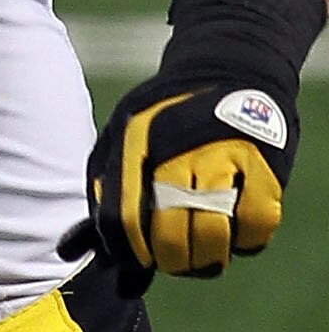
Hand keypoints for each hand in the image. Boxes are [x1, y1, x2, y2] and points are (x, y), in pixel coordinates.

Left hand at [57, 0, 315, 297]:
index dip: (126, 251)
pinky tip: (235, 232)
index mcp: (132, 142)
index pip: (121, 216)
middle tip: (172, 261)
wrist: (227, 68)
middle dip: (168, 259)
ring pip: (212, 233)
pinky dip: (246, 240)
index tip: (134, 263)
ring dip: (206, 258)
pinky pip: (256, 224)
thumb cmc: (164, 118)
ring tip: (202, 256)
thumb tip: (65, 252)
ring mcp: (222, 157)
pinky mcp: (265, 164)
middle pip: (168, 230)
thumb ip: (101, 193)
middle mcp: (174, 149)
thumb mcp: (121, 139)